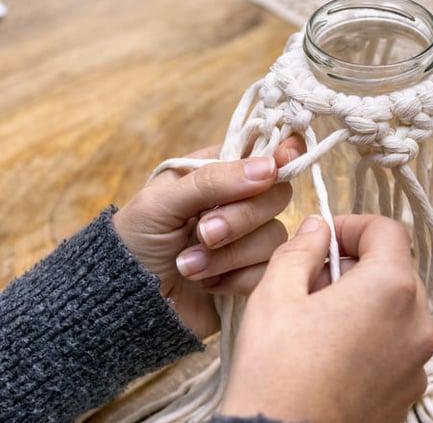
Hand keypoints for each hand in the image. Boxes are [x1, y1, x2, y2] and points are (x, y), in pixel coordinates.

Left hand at [112, 139, 303, 338]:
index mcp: (217, 173)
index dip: (282, 155)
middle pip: (277, 196)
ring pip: (274, 236)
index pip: (263, 154)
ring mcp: (249, 241)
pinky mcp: (252, 276)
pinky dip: (235, 280)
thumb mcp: (161, 203)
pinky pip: (269, 271)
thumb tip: (269, 167)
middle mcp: (239, 203)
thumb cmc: (133, 243)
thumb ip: (213, 181)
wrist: (126, 304)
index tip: (279, 164)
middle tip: (203, 234)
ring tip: (188, 267)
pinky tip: (207, 284)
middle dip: (240, 219)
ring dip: (228, 255)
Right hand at [221, 215, 432, 422]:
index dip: (353, 226)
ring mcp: (418, 364)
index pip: (388, 231)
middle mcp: (418, 325)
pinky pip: (396, 349)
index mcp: (391, 289)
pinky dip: (372, 339)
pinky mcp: (408, 394)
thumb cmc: (276, 372)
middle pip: (396, 272)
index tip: (325, 239)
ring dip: (364, 304)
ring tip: (319, 323)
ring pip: (397, 312)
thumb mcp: (275, 294)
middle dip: (356, 267)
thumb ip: (301, 249)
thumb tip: (318, 228)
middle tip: (312, 283)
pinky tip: (332, 357)